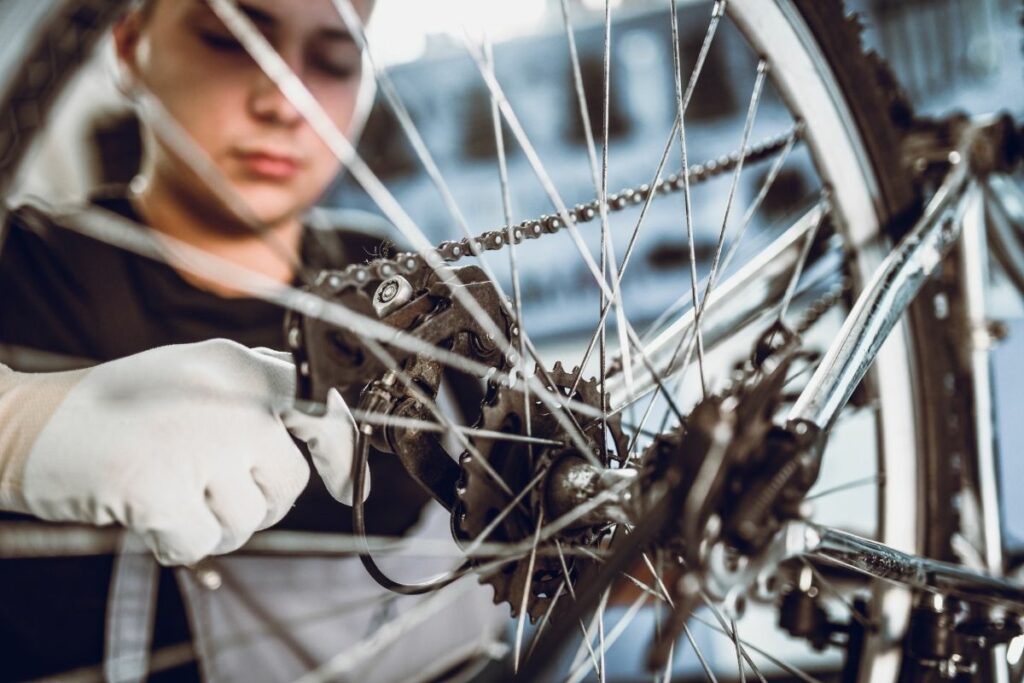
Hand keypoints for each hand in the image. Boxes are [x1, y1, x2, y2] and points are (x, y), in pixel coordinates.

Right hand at [0, 339, 364, 564]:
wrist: (30, 424)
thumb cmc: (121, 409)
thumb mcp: (197, 376)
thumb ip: (259, 396)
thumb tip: (328, 436)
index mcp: (240, 366)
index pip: (323, 407)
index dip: (342, 454)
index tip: (350, 488)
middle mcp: (230, 400)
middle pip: (287, 483)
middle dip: (257, 503)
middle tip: (208, 491)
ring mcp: (198, 442)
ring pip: (247, 520)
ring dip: (212, 524)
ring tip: (170, 490)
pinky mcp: (160, 486)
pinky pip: (201, 544)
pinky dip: (176, 544)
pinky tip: (148, 514)